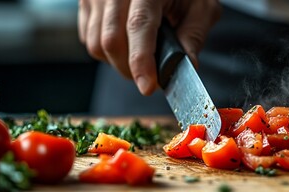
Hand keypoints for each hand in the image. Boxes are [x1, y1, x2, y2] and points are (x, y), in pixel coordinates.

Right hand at [78, 0, 220, 94]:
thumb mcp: (201, 8)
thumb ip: (193, 36)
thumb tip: (185, 66)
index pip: (138, 26)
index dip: (141, 61)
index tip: (147, 86)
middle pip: (111, 41)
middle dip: (131, 69)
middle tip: (151, 77)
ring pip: (97, 45)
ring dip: (118, 63)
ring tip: (141, 57)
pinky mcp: (86, 3)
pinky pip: (89, 39)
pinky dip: (107, 53)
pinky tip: (126, 44)